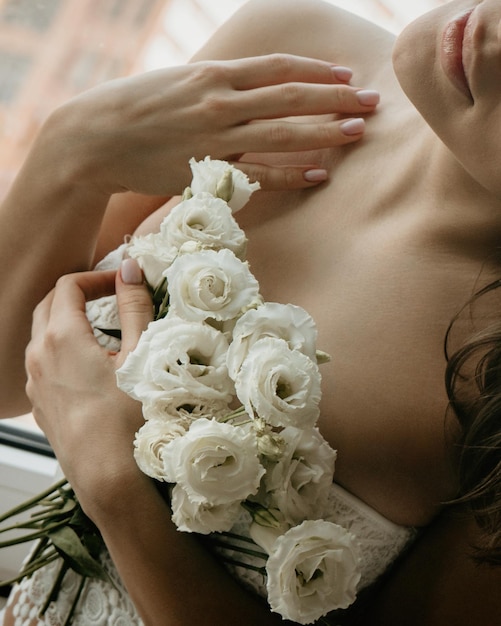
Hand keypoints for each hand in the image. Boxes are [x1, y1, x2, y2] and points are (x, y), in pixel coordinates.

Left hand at [25, 260, 152, 508]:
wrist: (108, 477)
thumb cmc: (129, 415)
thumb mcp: (141, 354)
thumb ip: (134, 305)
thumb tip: (130, 267)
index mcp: (60, 337)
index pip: (69, 286)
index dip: (97, 277)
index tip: (123, 283)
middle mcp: (37, 356)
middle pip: (48, 306)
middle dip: (77, 295)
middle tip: (110, 298)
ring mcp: (34, 384)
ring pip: (42, 337)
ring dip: (68, 323)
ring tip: (102, 332)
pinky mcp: (39, 406)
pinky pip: (43, 366)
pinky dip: (62, 352)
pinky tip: (90, 369)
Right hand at [47, 54, 377, 195]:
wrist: (95, 137)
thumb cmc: (136, 106)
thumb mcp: (180, 80)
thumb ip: (220, 82)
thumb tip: (254, 84)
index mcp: (214, 75)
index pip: (279, 68)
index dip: (317, 71)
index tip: (346, 76)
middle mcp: (220, 103)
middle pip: (291, 98)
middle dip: (336, 99)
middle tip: (372, 101)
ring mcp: (216, 139)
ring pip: (283, 134)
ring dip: (325, 133)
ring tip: (359, 132)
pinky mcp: (208, 172)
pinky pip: (260, 174)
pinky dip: (293, 174)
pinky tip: (321, 173)